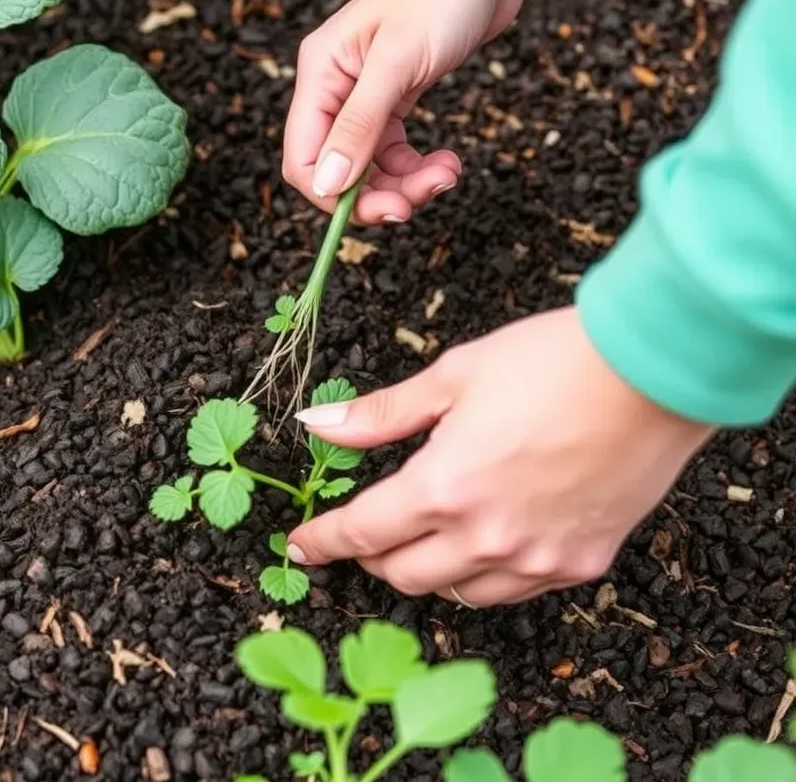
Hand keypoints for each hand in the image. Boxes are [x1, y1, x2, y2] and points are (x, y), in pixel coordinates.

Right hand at [284, 0, 533, 223]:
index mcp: (320, 75)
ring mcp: (365, 97)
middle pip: (338, 170)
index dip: (332, 195)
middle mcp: (335, 89)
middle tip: (417, 202)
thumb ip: (360, 125)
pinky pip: (394, 153)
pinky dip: (419, 167)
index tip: (375, 210)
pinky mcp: (396, 100)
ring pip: (370, 167)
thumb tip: (328, 184)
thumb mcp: (397, 62)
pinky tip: (446, 161)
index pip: (303, 158)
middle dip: (377, 193)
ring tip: (447, 173)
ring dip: (407, 184)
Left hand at [287, 308, 713, 605]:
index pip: (362, 532)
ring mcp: (536, 559)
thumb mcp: (452, 377)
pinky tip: (483, 543)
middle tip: (364, 531)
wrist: (654, 371)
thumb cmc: (552, 362)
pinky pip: (513, 591)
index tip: (301, 545)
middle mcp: (486, 537)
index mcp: (443, 488)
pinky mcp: (581, 564)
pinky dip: (484, 575)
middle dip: (371, 556)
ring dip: (425, 571)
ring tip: (420, 539)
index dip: (323, 541)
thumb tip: (317, 425)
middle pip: (402, 575)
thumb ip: (381, 414)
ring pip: (456, 593)